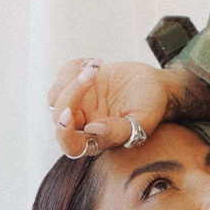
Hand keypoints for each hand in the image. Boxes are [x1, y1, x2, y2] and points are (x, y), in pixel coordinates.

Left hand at [47, 58, 168, 156]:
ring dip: (70, 78)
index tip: (67, 115)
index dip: (64, 134)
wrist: (154, 84)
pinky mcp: (77, 85)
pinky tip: (96, 63)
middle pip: (59, 116)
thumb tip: (92, 129)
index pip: (71, 146)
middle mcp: (83, 124)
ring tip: (96, 67)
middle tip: (92, 74)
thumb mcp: (143, 120)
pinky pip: (62, 75)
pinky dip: (74, 66)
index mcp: (98, 139)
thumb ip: (120, 130)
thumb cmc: (152, 106)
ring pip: (55, 96)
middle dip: (71, 93)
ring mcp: (78, 104)